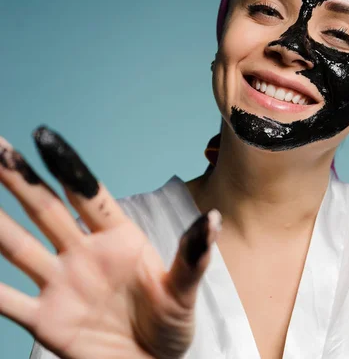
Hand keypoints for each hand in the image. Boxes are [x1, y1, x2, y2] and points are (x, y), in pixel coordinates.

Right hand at [0, 127, 220, 358]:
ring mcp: (62, 284)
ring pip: (19, 246)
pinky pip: (7, 301)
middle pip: (46, 210)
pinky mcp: (46, 319)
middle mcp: (85, 254)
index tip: (44, 138)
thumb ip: (193, 256)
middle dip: (20, 179)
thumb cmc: (171, 326)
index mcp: (120, 240)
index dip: (68, 168)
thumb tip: (212, 219)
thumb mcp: (185, 290)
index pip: (89, 196)